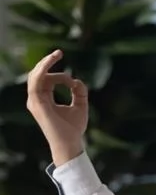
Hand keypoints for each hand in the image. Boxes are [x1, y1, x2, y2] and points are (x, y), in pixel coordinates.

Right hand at [26, 49, 88, 165]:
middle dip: (47, 62)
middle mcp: (37, 99)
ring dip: (45, 64)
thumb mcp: (80, 105)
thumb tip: (77, 80)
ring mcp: (35, 101)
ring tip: (56, 55)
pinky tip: (50, 64)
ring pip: (34, 76)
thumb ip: (79, 91)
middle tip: (59, 52)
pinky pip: (35, 83)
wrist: (71, 142)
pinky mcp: (37, 104)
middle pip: (38, 75)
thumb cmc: (74, 127)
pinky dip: (42, 71)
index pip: (47, 80)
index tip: (73, 81)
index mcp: (45, 99)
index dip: (61, 75)